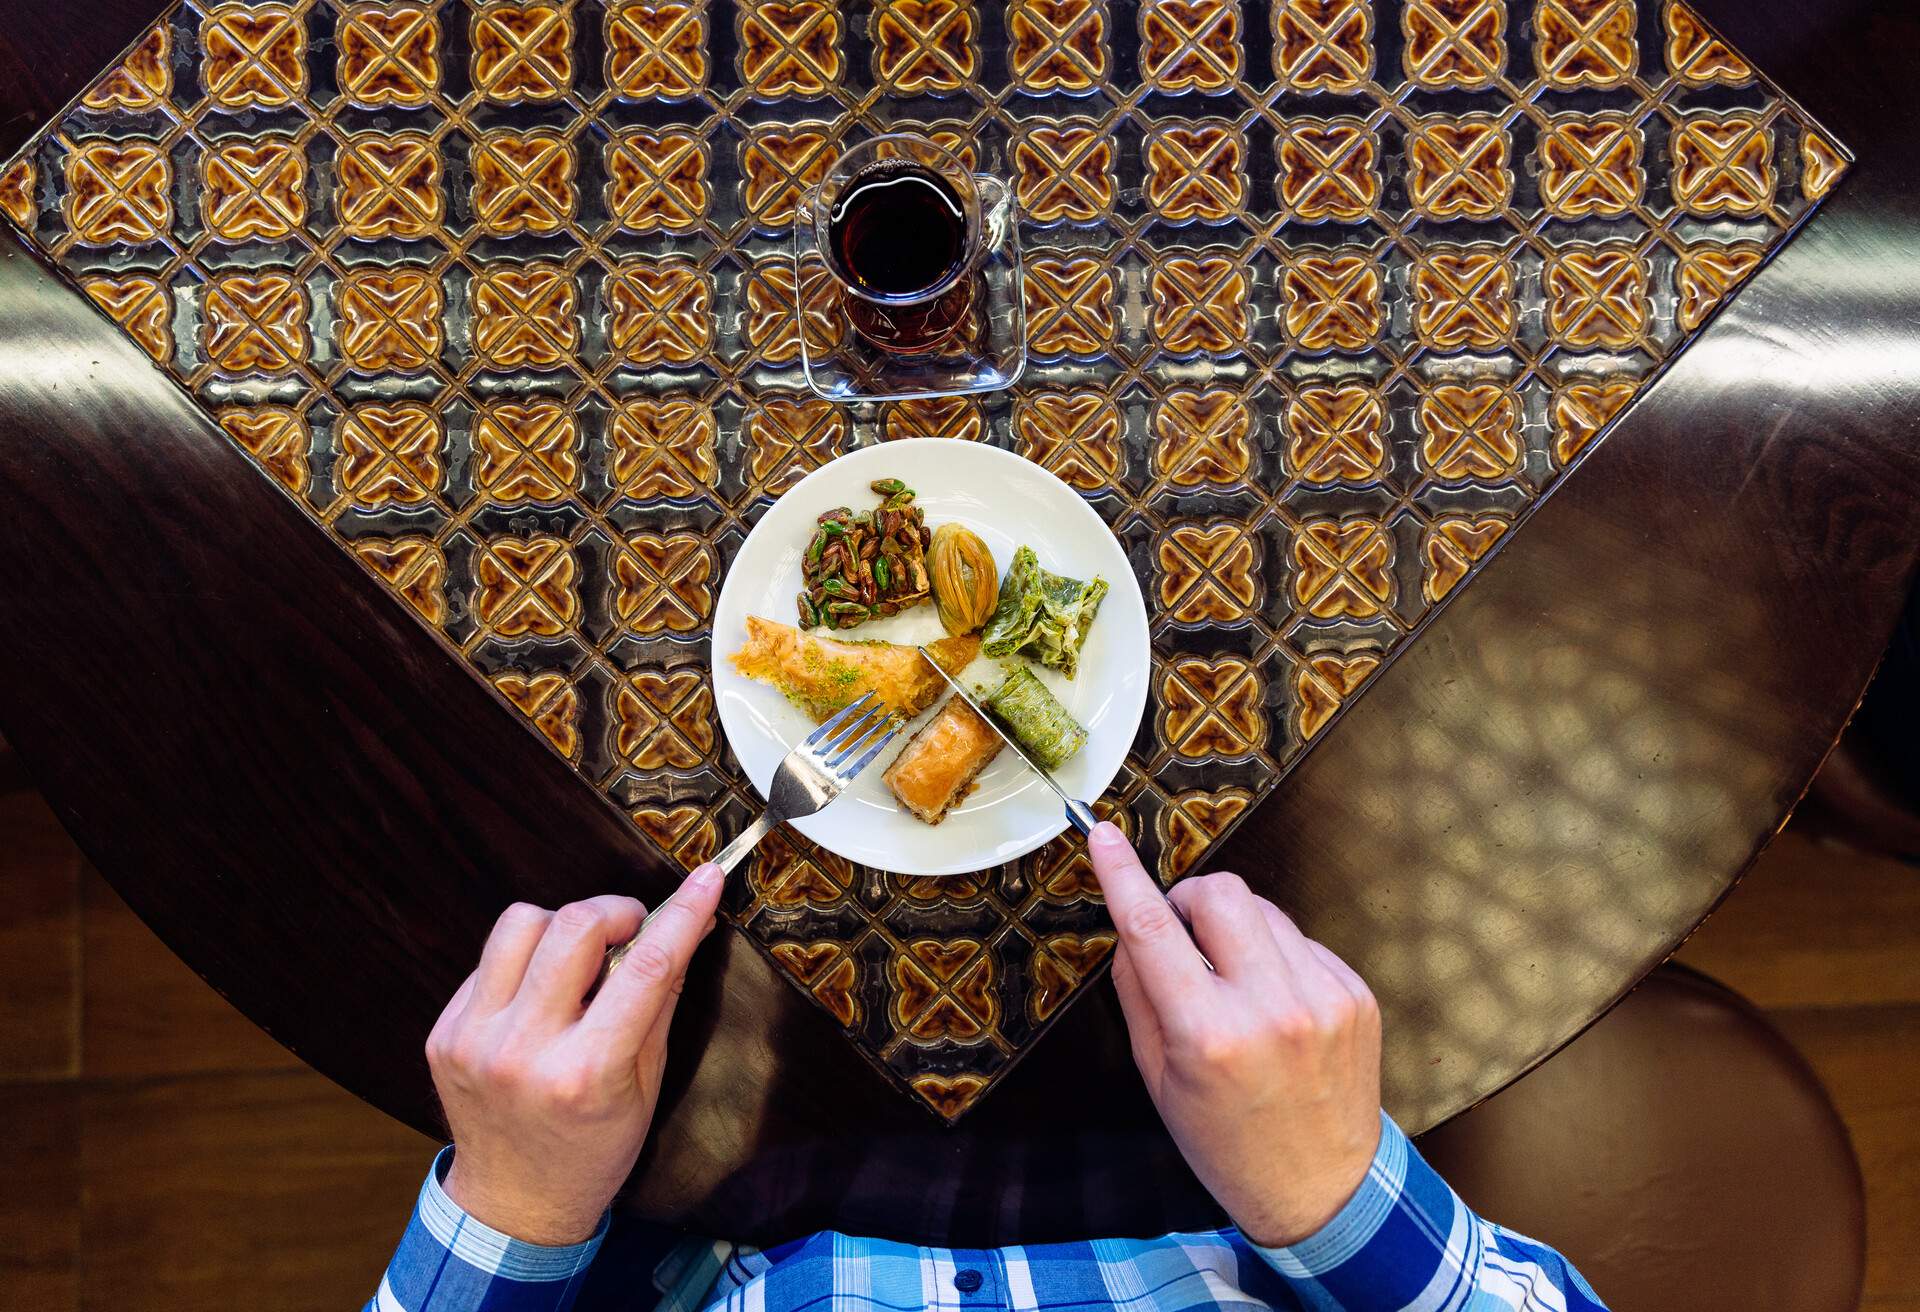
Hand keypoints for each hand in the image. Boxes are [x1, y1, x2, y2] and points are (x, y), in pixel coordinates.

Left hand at [424, 864, 725, 1245]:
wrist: (514, 1203)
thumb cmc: (594, 1148)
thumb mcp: (646, 1085)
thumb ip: (662, 1000)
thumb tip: (688, 926)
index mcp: (587, 1074)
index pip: (646, 968)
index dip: (682, 913)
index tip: (706, 879)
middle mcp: (524, 1052)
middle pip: (574, 927)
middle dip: (616, 911)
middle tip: (631, 929)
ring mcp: (474, 1040)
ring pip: (520, 924)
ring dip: (563, 926)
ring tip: (580, 957)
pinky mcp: (445, 1033)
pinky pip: (489, 959)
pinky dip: (525, 961)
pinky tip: (540, 994)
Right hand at [1088, 823, 1381, 1247]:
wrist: (1324, 1189)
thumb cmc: (1227, 1142)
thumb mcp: (1158, 1078)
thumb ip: (1139, 993)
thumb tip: (1132, 925)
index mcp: (1207, 1034)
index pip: (1151, 928)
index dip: (1121, 874)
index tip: (1103, 835)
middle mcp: (1270, 1008)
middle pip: (1221, 893)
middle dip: (1191, 898)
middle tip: (1183, 934)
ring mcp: (1322, 998)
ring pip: (1264, 910)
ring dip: (1236, 929)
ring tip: (1235, 984)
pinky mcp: (1355, 995)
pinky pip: (1302, 942)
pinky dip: (1277, 959)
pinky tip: (1276, 1006)